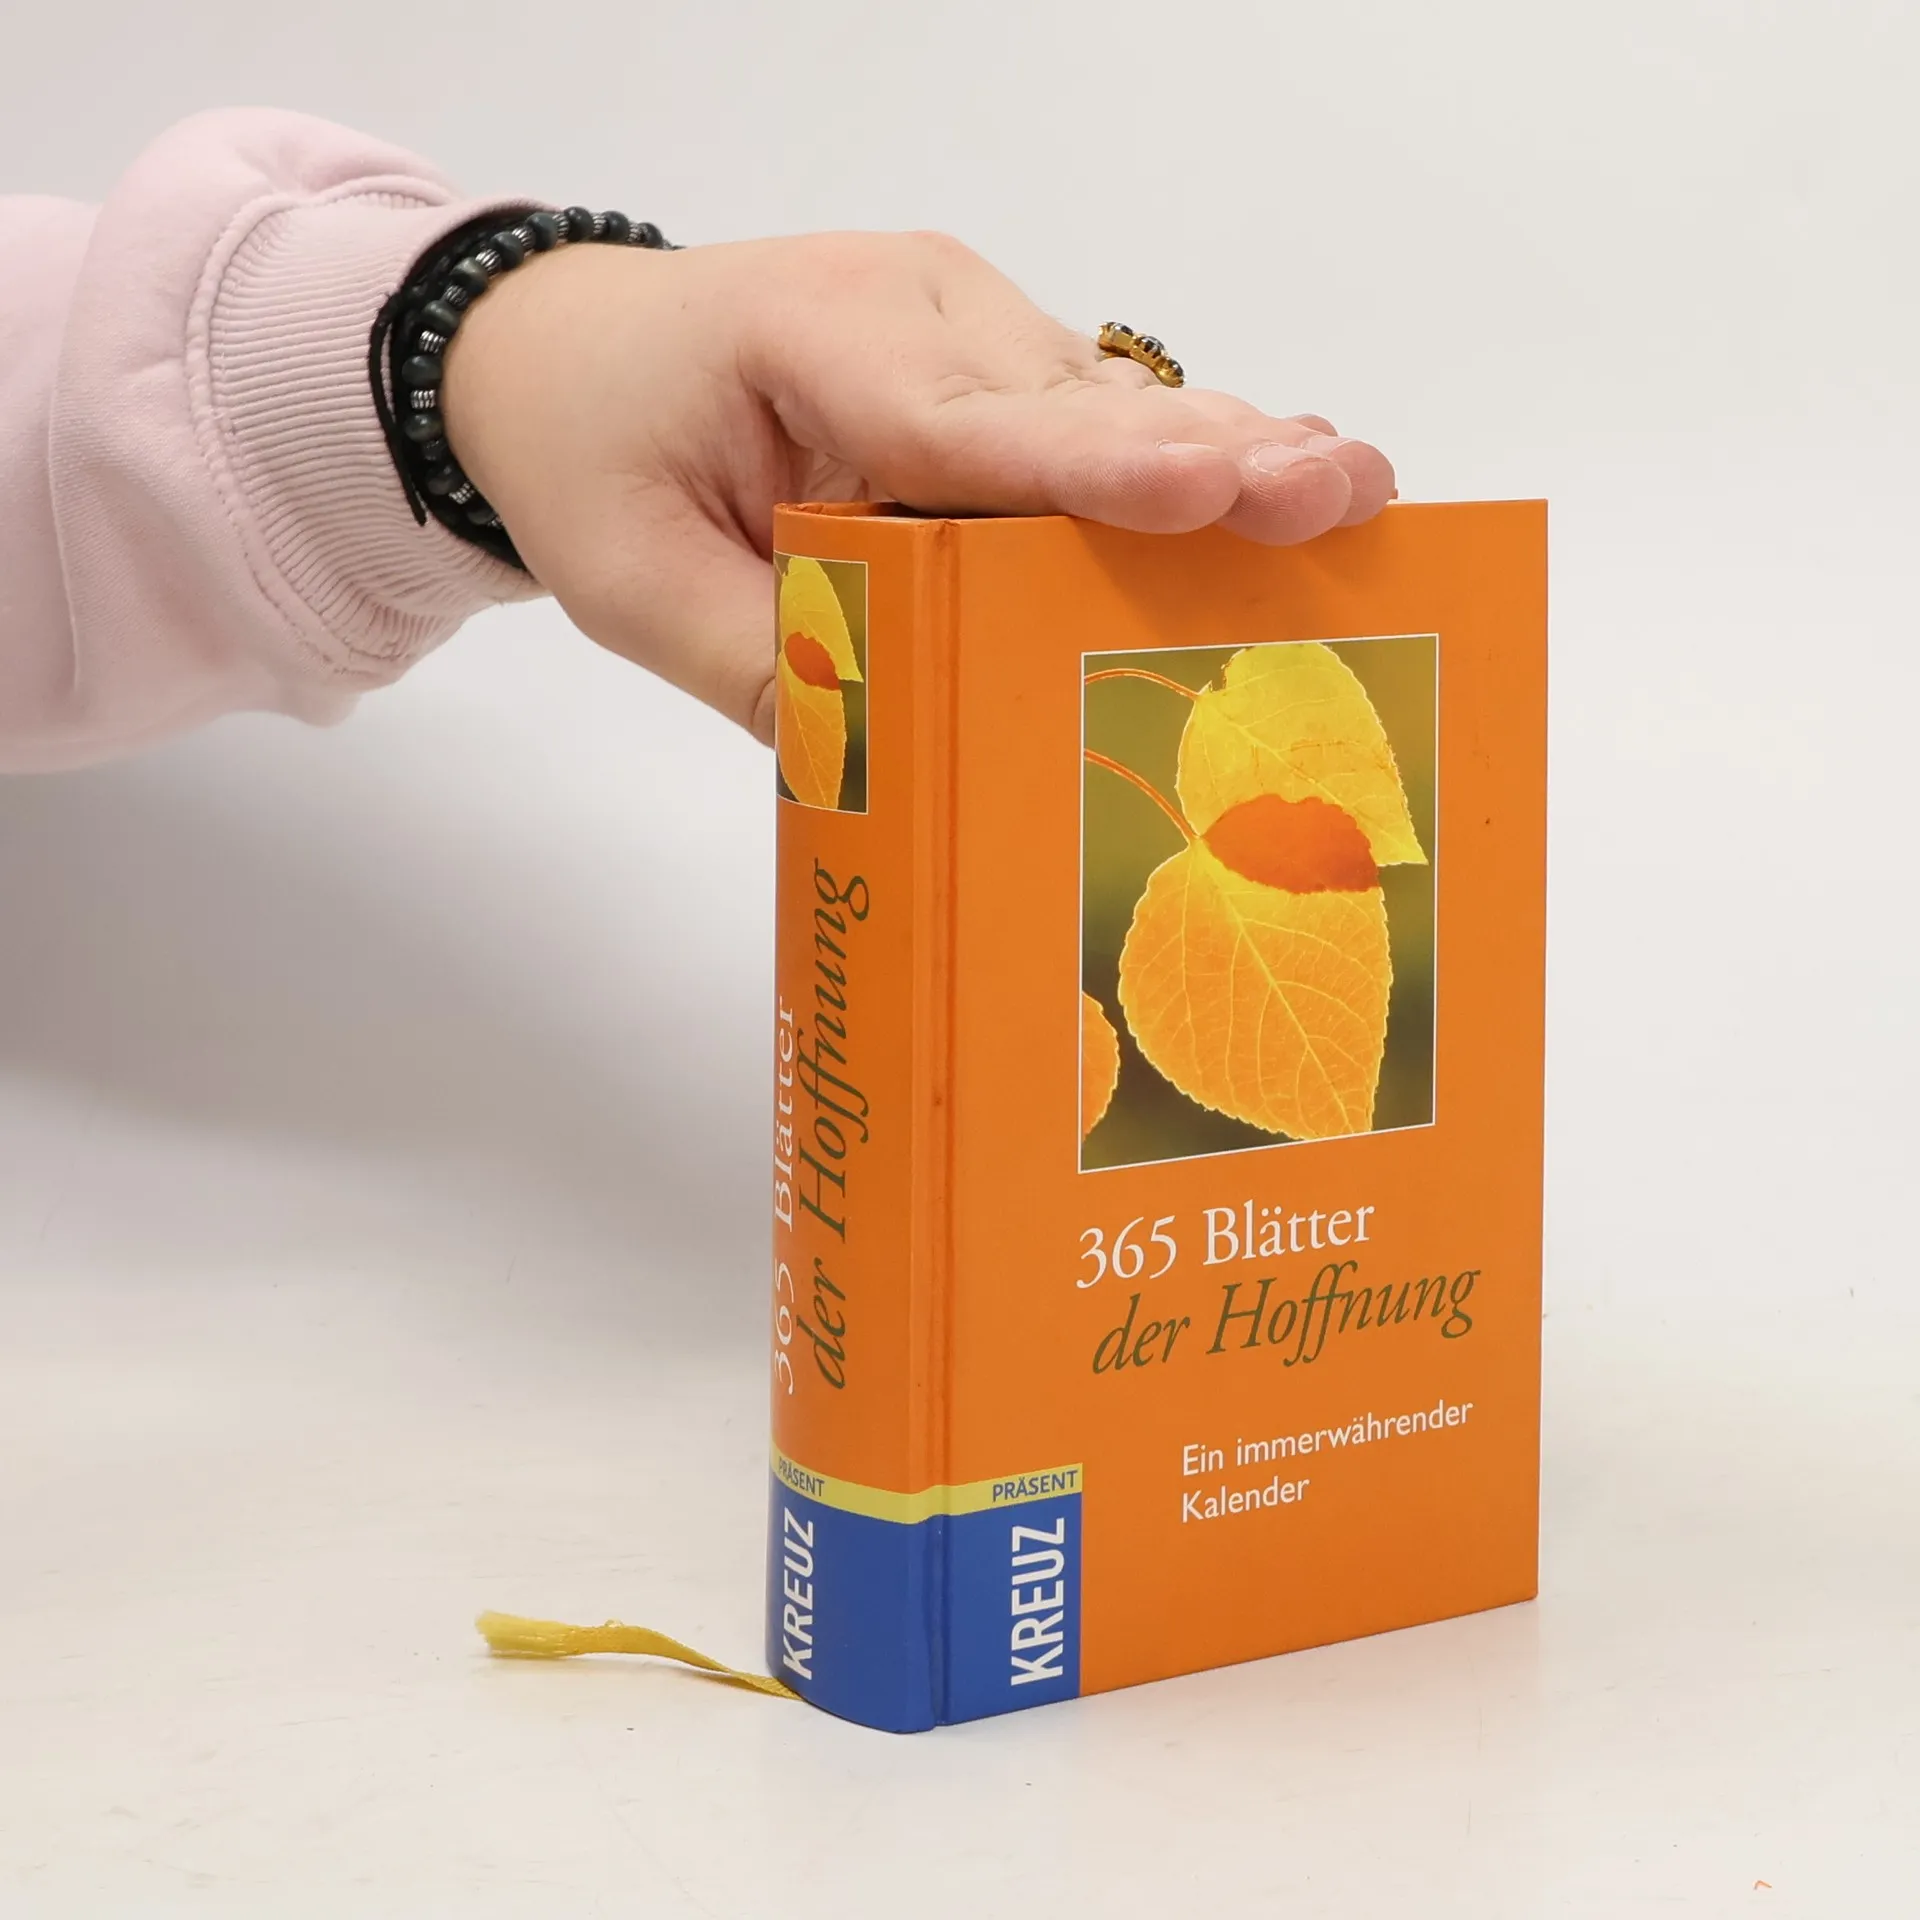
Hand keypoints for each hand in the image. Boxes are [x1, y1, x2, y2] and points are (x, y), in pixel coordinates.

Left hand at [442, 233, 1394, 742]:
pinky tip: (1280, 489)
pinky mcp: (996, 359)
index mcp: (810, 337)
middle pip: (1074, 405)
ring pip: (1109, 403)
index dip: (1090, 467)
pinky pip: (1095, 417)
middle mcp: (917, 308)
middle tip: (1338, 493)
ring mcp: (967, 322)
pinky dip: (1183, 462)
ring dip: (1226, 455)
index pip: (960, 421)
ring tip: (1347, 494)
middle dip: (1212, 455)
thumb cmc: (599, 450)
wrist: (569, 350)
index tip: (1206, 488)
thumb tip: (883, 762)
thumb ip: (763, 663)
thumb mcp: (634, 584)